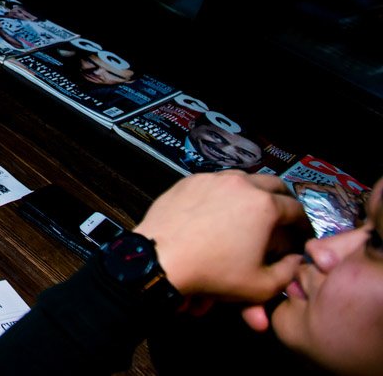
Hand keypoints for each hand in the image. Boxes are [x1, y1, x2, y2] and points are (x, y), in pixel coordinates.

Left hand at [133, 171, 308, 308]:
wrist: (161, 258)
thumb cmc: (213, 273)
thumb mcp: (261, 285)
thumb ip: (288, 272)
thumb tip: (295, 259)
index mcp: (264, 205)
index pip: (296, 209)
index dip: (304, 224)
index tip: (301, 234)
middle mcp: (240, 184)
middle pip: (273, 185)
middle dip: (283, 200)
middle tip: (282, 218)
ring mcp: (212, 178)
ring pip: (243, 178)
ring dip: (254, 192)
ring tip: (252, 212)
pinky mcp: (189, 180)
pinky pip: (215, 182)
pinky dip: (224, 193)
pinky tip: (220, 209)